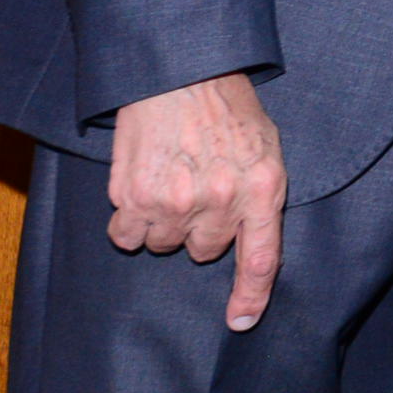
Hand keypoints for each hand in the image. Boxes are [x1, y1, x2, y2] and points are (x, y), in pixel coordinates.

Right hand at [107, 71, 286, 330]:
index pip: (262, 259)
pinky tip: (140, 188)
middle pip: (205, 251)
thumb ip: (260, 193)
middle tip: (199, 185)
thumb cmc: (226, 107)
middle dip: (202, 226)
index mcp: (263, 187)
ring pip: (165, 244)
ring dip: (165, 221)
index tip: (240, 321)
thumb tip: (249, 239)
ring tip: (171, 177)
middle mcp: (221, 200)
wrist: (179, 71)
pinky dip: (130, 220)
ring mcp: (175, 202)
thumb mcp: (265, 146)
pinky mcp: (134, 197)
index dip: (251, 296)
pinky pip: (128, 236)